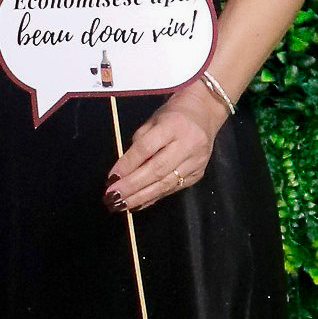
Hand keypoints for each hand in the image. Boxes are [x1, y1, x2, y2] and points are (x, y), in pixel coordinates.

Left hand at [105, 78, 222, 212]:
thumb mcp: (153, 121)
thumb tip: (122, 173)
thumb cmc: (172, 116)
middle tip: (112, 197)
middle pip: (157, 170)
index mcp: (174, 125)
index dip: (127, 164)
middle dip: (132, 186)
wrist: (205, 113)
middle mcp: (188, 144)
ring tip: (121, 205)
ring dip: (140, 197)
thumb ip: (139, 144)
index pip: (147, 147)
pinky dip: (153, 198)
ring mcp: (196, 162)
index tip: (111, 178)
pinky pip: (172, 189)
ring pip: (166, 184)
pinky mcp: (198, 174)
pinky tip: (137, 204)